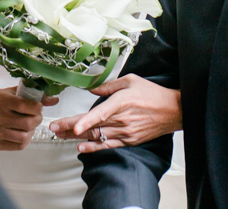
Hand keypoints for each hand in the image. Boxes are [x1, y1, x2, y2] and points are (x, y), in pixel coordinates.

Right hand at [0, 85, 58, 150]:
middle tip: (36, 117)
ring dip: (31, 131)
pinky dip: (25, 139)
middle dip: (37, 120)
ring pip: (24, 137)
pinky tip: (22, 132)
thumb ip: (35, 95)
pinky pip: (18, 146)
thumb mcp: (15, 92)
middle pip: (27, 123)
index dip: (37, 107)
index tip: (38, 107)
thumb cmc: (0, 100)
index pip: (25, 106)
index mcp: (1, 100)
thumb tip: (54, 100)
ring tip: (29, 125)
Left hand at [47, 74, 180, 152]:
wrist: (173, 110)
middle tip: (54, 127)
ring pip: (97, 136)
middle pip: (92, 126)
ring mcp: (125, 132)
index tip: (72, 127)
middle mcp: (122, 119)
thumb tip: (91, 87)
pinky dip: (94, 147)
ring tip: (60, 135)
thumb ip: (109, 85)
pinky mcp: (129, 141)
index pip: (100, 114)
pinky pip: (108, 146)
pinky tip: (81, 147)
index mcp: (121, 102)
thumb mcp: (131, 81)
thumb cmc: (153, 94)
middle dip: (70, 127)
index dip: (85, 121)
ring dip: (77, 136)